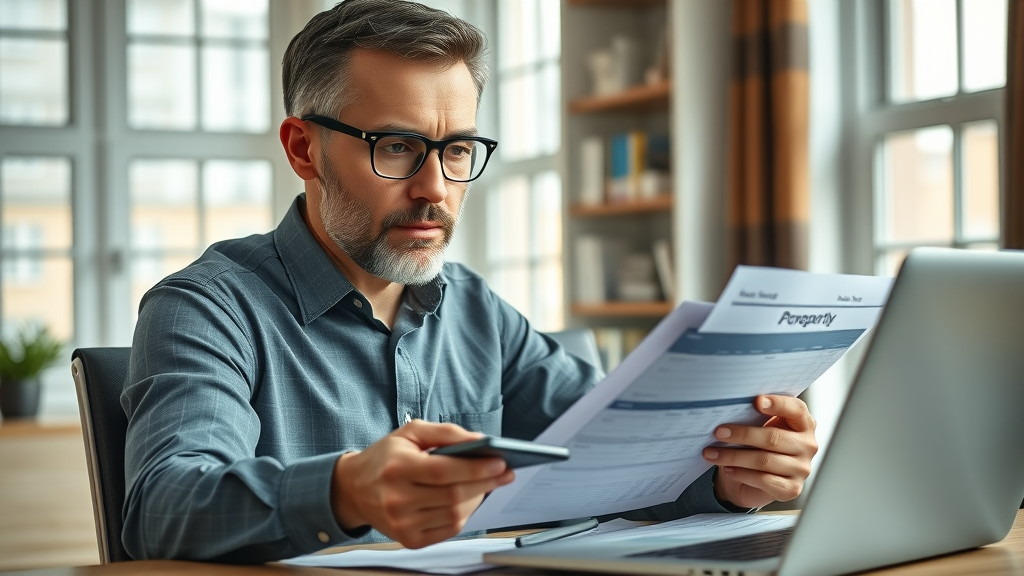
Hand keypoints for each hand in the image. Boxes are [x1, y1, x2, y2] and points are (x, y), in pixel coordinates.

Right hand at [330, 420, 514, 547]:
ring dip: (477, 499)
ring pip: (454, 514)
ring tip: (486, 484)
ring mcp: (402, 524)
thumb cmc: (385, 457)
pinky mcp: (408, 540)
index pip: (444, 471)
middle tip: (504, 473)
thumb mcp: (411, 433)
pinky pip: (448, 530)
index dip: (476, 468)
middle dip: (485, 483)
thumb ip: (446, 433)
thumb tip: (480, 441)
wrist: (354, 489)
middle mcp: (397, 499)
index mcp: (396, 468)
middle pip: (453, 495)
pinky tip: (467, 500)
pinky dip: (463, 514)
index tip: (500, 462)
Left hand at [703, 395, 816, 508]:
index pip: (796, 410)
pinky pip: (763, 480)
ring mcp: (802, 469)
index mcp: (803, 424)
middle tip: (718, 432)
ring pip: (764, 460)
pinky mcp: (792, 489)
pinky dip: (741, 473)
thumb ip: (755, 416)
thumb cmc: (758, 446)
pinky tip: (727, 468)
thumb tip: (729, 409)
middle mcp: (807, 446)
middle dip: (742, 434)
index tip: (757, 401)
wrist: (755, 481)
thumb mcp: (759, 427)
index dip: (778, 404)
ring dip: (733, 456)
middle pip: (773, 438)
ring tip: (712, 453)